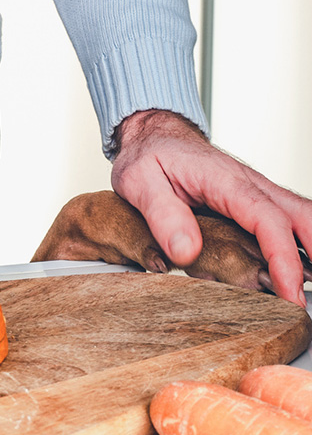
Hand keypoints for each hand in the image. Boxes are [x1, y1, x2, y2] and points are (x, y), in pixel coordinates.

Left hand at [111, 109, 311, 305]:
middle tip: (299, 298)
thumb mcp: (140, 182)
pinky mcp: (249, 204)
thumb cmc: (148, 156)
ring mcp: (254, 194)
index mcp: (225, 181)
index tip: (288, 292)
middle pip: (301, 218)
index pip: (267, 219)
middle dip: (311, 257)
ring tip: (293, 292)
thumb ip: (163, 215)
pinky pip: (280, 225)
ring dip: (306, 253)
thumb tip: (186, 251)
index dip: (282, 258)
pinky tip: (278, 275)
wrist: (152, 136)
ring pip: (298, 220)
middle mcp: (249, 186)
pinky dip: (289, 248)